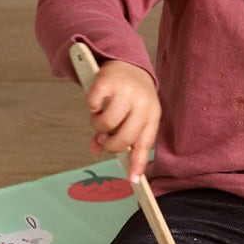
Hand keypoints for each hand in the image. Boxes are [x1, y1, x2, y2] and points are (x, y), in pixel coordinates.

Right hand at [83, 59, 160, 181]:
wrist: (128, 63)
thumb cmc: (131, 95)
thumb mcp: (131, 114)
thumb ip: (117, 133)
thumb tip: (96, 149)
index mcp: (152, 113)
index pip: (145, 143)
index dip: (139, 163)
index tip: (134, 180)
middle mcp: (143, 103)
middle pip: (123, 138)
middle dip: (110, 144)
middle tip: (104, 137)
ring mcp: (126, 91)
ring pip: (107, 124)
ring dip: (97, 125)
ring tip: (99, 116)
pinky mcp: (109, 81)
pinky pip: (93, 104)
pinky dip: (91, 106)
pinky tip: (96, 101)